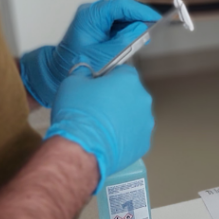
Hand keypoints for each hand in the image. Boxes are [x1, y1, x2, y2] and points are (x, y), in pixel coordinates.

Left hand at [20, 0, 160, 106]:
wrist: (58, 70)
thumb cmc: (78, 64)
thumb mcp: (106, 55)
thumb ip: (125, 39)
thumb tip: (142, 28)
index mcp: (90, 16)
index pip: (121, 5)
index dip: (141, 11)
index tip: (156, 19)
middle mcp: (92, 12)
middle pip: (123, 8)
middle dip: (139, 18)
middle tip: (152, 31)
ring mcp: (94, 16)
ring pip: (122, 15)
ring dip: (133, 25)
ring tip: (142, 38)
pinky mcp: (98, 23)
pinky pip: (117, 22)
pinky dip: (127, 30)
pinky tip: (132, 40)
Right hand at [44, 66, 153, 187]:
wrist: (82, 147)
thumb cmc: (78, 114)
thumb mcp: (72, 83)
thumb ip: (82, 72)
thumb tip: (84, 71)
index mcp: (128, 80)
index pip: (121, 71)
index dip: (107, 79)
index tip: (97, 86)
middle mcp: (142, 99)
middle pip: (129, 94)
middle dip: (115, 99)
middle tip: (96, 108)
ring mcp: (146, 122)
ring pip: (133, 115)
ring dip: (120, 118)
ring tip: (100, 126)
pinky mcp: (143, 142)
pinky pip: (133, 135)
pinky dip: (123, 136)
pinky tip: (107, 139)